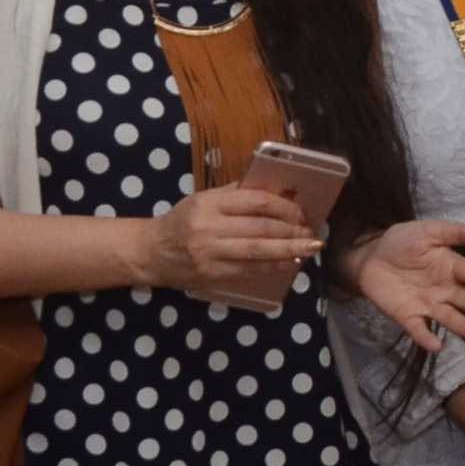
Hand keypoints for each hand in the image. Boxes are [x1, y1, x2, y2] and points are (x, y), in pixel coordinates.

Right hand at [138, 183, 320, 299]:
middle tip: (312, 233)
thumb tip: (274, 191)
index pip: (256, 203)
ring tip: (310, 248)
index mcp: (209, 204)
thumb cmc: (181, 221)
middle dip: (292, 231)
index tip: (301, 212)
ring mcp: (212, 254)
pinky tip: (290, 262)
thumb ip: (235, 194)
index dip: (284, 207)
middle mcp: (210, 228)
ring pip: (259, 251)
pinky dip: (274, 266)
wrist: (151, 253)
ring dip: (290, 250)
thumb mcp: (202, 199)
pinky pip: (250, 270)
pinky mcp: (213, 274)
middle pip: (262, 228)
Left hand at [347, 218, 464, 352]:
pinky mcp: (408, 316)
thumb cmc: (402, 242)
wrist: (369, 257)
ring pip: (451, 318)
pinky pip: (418, 329)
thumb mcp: (429, 231)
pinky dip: (426, 338)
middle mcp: (446, 289)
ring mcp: (428, 305)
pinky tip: (436, 345)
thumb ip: (459, 232)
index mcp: (452, 266)